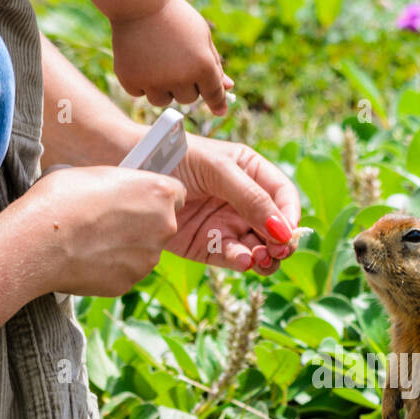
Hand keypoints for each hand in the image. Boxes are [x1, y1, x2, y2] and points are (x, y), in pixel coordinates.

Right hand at [15, 165, 184, 296]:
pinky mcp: (130, 282)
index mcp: (159, 193)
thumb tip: (116, 193)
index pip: (174, 194)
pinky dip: (110, 266)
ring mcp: (148, 259)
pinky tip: (86, 257)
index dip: (153, 196)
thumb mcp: (95, 174)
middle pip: (161, 224)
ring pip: (143, 250)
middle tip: (108, 219)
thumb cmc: (62, 198)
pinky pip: (124, 270)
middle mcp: (164, 227)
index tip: (137, 197)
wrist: (39, 241)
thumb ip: (119, 185)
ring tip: (91, 239)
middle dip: (140, 223)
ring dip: (125, 246)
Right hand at [111, 0, 231, 115]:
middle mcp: (179, 78)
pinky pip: (140, 93)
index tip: (220, 110)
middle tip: (174, 59)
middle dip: (184, 83)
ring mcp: (153, 81)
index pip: (214, 95)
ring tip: (156, 61)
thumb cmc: (175, 16)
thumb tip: (228, 87)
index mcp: (202, 67)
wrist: (138, 0)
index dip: (218, 103)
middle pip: (188, 99)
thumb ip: (215, 64)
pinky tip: (139, 59)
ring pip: (163, 100)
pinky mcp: (130, 80)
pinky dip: (140, 81)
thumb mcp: (202, 36)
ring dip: (162, 87)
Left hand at [166, 135, 301, 274]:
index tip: (288, 232)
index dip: (290, 215)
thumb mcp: (217, 169)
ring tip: (261, 259)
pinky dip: (241, 262)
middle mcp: (244, 201)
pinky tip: (242, 261)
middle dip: (280, 242)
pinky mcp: (207, 245)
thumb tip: (282, 229)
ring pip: (258, 247)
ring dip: (265, 257)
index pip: (283, 197)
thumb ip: (251, 197)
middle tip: (277, 251)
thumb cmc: (175, 156)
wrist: (130, 168)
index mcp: (252, 173)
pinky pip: (232, 257)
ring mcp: (226, 224)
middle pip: (275, 228)